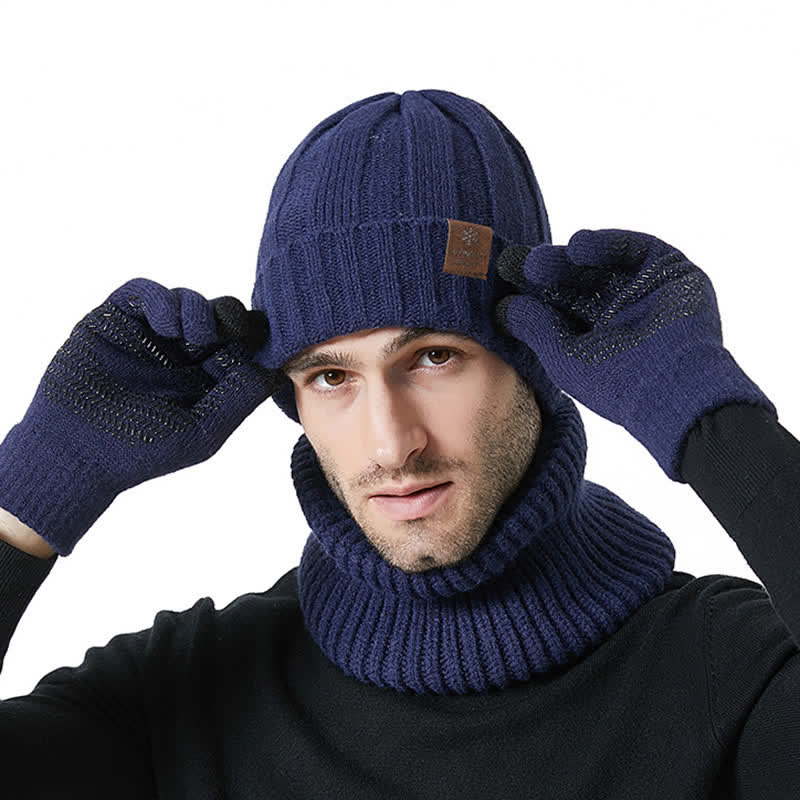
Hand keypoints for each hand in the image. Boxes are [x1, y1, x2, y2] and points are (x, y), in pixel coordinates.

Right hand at [0, 277, 289, 555]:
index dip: (253, 338)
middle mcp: (181, 353)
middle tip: (230, 330)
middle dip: (230, 317)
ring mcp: (149, 335)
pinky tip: (167, 324)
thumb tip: (276, 370)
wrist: (75, 452)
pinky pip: (144, 293)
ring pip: (187, 301)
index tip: (260, 340)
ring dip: (198, 309)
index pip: (241, 344)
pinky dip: (162, 299)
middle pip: (219, 316)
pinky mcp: (116, 320)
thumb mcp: (204, 430)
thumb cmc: (142, 451)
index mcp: (207, 378)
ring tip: (195, 335)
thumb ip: (240, 399)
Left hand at [492, 228, 775, 481]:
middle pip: (577, 282)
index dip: (531, 293)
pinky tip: (578, 246)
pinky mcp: (672, 273)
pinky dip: (607, 243)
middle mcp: (620, 314)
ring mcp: (646, 293)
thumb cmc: (617, 385)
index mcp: (595, 338)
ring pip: (602, 265)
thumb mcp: (565, 359)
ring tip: (538, 262)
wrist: (675, 387)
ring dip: (569, 258)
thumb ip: (536, 330)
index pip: (559, 307)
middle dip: (546, 272)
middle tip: (513, 264)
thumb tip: (506, 307)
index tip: (502, 282)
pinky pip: (636, 249)